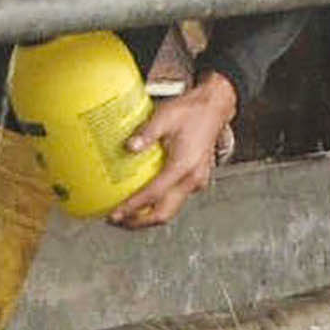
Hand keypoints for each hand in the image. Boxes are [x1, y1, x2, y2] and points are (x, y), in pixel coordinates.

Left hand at [110, 72, 238, 229]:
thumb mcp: (165, 116)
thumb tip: (129, 147)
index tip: (115, 214)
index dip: (132, 207)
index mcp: (184, 166)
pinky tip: (144, 200)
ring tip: (127, 215)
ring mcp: (196, 181)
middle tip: (117, 221)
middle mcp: (192, 179)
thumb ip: (146, 133)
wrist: (214, 108)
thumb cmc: (192, 111)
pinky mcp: (196, 180)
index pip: (154, 195)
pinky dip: (158, 205)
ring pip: (171, 210)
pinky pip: (176, 200)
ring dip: (148, 216)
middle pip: (164, 213)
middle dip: (139, 222)